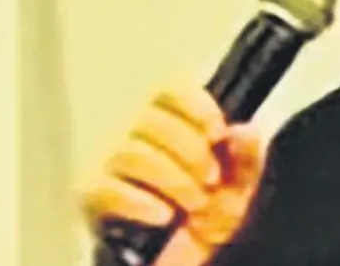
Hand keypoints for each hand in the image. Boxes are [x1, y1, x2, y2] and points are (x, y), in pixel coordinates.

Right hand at [79, 85, 265, 265]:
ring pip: (131, 152)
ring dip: (172, 179)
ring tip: (195, 204)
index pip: (171, 90)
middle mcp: (138, 137)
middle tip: (211, 180)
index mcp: (175, 125)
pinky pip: (104, 188)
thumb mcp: (239, 188)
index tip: (218, 133)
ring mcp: (112, 166)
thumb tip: (245, 128)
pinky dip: (139, 202)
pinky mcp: (93, 198)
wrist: (190, 262)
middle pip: (150, 118)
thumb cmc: (211, 217)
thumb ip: (246, 157)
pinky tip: (163, 216)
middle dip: (189, 150)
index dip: (196, 106)